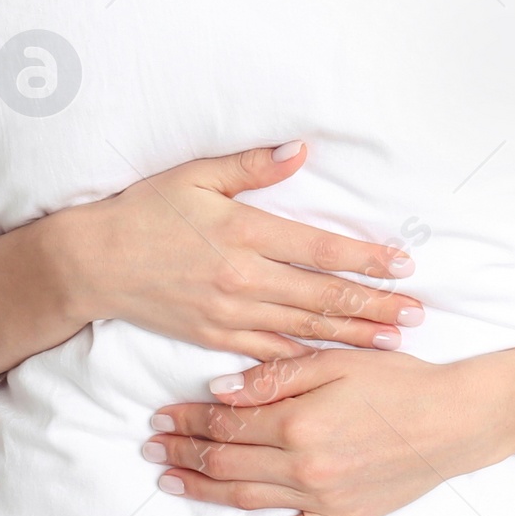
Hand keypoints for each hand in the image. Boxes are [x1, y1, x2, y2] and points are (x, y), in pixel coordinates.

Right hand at [54, 142, 422, 362]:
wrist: (96, 261)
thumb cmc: (148, 210)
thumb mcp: (198, 175)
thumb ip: (253, 165)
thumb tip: (301, 150)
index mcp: (244, 231)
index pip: (319, 248)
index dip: (365, 258)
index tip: (403, 264)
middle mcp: (242, 277)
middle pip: (322, 295)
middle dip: (375, 305)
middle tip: (418, 313)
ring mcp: (229, 313)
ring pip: (304, 328)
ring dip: (352, 336)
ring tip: (394, 341)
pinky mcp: (214, 338)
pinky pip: (270, 354)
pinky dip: (306, 360)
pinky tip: (335, 365)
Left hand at [140, 347, 506, 515]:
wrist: (454, 421)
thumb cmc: (399, 381)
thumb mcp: (338, 360)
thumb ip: (277, 375)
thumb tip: (222, 389)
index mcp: (299, 421)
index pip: (227, 424)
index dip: (190, 420)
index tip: (162, 414)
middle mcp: (303, 465)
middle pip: (227, 463)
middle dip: (185, 454)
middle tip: (152, 447)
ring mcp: (321, 497)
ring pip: (246, 499)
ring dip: (203, 491)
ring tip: (171, 481)